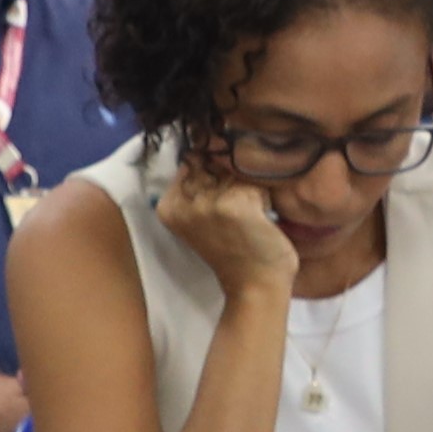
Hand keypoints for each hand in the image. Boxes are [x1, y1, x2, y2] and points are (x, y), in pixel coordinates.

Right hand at [160, 156, 296, 302]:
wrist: (254, 285)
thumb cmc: (232, 252)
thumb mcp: (200, 218)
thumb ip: (197, 188)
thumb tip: (206, 145)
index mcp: (168, 206)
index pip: (190, 160)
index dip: (211, 170)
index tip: (219, 197)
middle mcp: (185, 202)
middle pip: (213, 163)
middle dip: (230, 179)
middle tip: (236, 212)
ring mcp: (210, 203)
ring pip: (237, 172)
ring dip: (249, 189)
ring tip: (249, 216)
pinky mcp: (237, 204)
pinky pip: (256, 185)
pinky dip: (264, 200)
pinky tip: (261, 220)